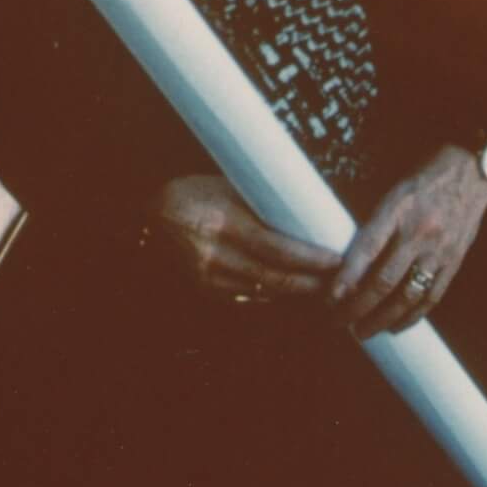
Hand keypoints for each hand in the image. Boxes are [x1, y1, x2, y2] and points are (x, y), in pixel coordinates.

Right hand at [151, 175, 339, 305]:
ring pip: (263, 291)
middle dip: (310, 281)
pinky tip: (290, 291)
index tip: (335, 259)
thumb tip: (302, 214)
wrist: (147, 219)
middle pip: (274, 277)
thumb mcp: (225, 188)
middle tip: (338, 279)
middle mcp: (215, 254)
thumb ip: (259, 205)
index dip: (309, 258)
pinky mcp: (205, 290)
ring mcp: (209, 277)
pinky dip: (271, 295)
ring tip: (323, 286)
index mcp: (223, 222)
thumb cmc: (191, 194)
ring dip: (295, 292)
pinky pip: (247, 298)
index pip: (276, 248)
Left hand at [329, 144, 486, 340]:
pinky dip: (412, 316)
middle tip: (339, 322)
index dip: (346, 278)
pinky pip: (431, 296)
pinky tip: (395, 326)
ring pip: (407, 296)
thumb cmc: (425, 179)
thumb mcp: (393, 191)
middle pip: (384, 280)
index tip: (329, 298)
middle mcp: (419, 231)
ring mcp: (439, 250)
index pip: (367, 249)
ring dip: (382, 319)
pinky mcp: (455, 261)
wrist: (471, 171)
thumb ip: (375, 224)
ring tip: (363, 331)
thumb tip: (348, 261)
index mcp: (398, 209)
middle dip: (358, 307)